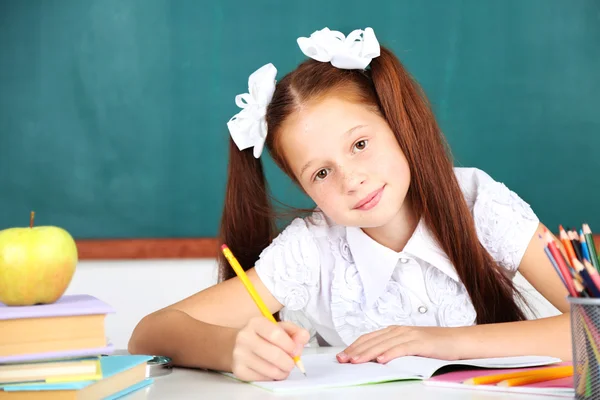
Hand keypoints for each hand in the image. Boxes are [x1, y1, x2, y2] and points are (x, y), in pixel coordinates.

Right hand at [231, 316, 308, 381]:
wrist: (236, 346)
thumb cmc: (263, 336)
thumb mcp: (279, 328)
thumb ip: (294, 332)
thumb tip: (304, 337)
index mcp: (256, 323)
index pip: (275, 334)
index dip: (290, 345)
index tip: (296, 350)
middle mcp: (244, 337)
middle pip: (274, 354)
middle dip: (289, 362)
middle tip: (291, 363)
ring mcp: (239, 354)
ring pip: (270, 370)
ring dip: (283, 372)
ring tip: (283, 368)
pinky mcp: (238, 370)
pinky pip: (263, 378)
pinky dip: (272, 377)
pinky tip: (271, 371)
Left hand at [336, 326, 461, 363]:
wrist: (459, 340)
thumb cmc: (435, 346)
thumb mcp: (410, 346)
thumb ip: (393, 349)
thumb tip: (375, 360)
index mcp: (395, 331)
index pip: (369, 337)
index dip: (354, 346)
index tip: (342, 355)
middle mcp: (400, 330)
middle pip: (373, 340)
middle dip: (356, 350)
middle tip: (342, 359)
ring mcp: (410, 335)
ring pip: (384, 344)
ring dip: (368, 353)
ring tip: (355, 361)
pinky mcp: (421, 343)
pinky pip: (402, 348)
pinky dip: (390, 353)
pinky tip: (381, 360)